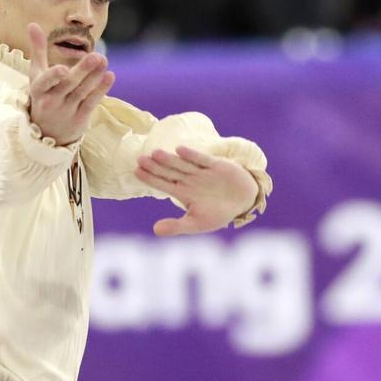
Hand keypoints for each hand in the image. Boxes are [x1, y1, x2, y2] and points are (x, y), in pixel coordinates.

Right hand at [27, 23, 113, 145]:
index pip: (45, 82)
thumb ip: (37, 50)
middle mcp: (51, 101)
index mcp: (39, 89)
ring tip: (104, 60)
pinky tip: (109, 76)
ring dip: (94, 77)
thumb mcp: (36, 74)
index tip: (63, 69)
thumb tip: (33, 24)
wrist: (47, 132)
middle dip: (83, 71)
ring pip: (82, 92)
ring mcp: (66, 111)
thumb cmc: (43, 94)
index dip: (54, 76)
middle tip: (97, 56)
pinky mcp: (79, 119)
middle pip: (69, 85)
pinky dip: (101, 90)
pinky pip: (91, 103)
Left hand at [134, 146, 259, 235]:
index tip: (136, 171)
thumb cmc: (218, 213)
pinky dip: (192, 156)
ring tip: (156, 153)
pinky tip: (180, 150)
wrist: (244, 201)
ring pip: (183, 164)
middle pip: (169, 172)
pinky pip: (202, 160)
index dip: (150, 179)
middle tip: (140, 159)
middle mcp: (190, 181)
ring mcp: (202, 172)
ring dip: (170, 159)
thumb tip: (155, 230)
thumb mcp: (197, 223)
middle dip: (155, 166)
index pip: (163, 184)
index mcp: (184, 194)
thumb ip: (177, 226)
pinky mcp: (216, 166)